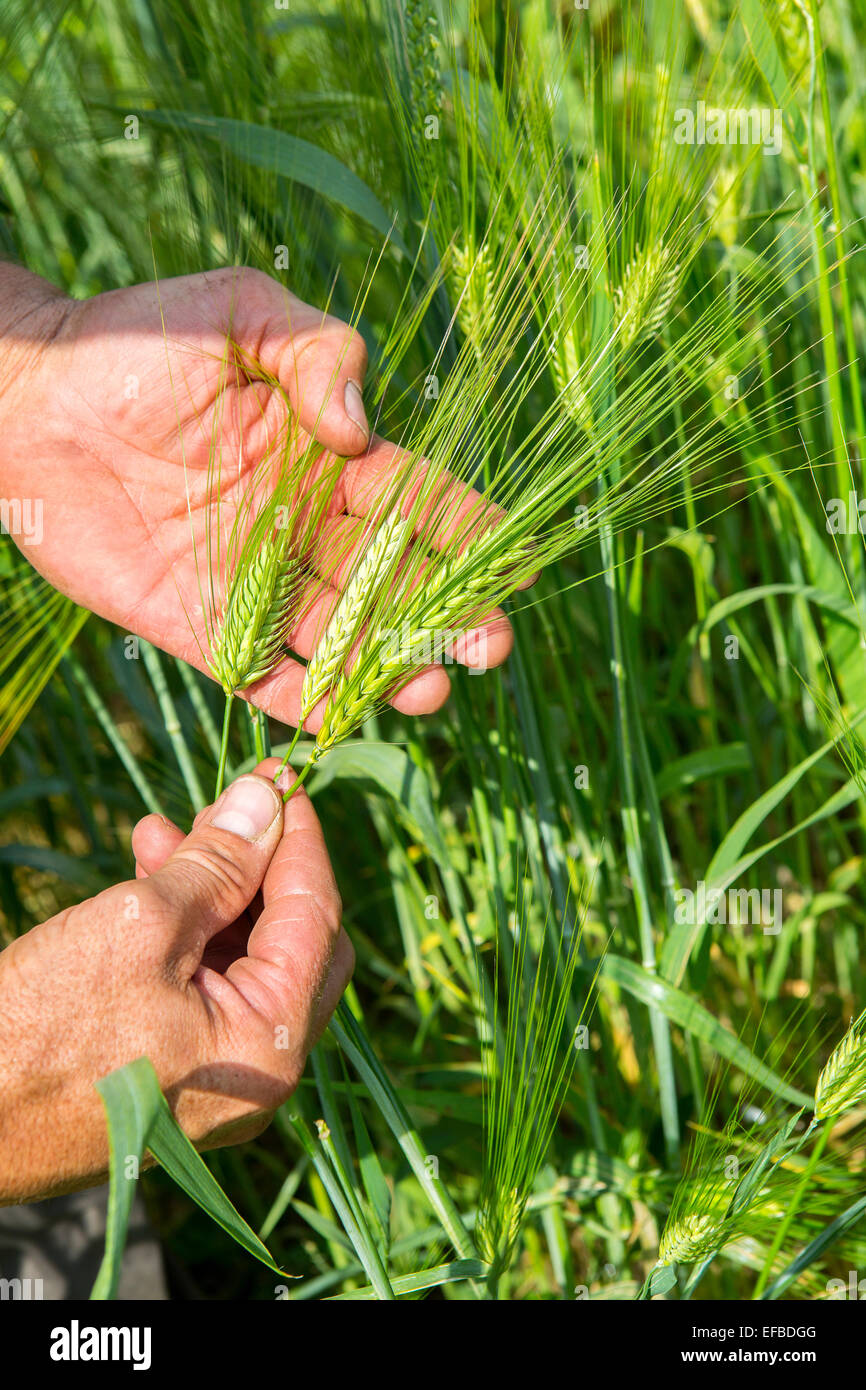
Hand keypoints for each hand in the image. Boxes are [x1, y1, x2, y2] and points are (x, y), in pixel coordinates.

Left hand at [0, 265, 514, 728]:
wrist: (27, 402)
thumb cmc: (132, 342)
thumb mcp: (235, 312)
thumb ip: (311, 350)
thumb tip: (360, 427)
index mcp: (325, 457)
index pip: (415, 500)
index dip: (466, 532)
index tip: (512, 564)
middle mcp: (304, 527)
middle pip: (392, 582)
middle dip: (444, 616)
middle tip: (487, 647)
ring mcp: (257, 583)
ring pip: (340, 638)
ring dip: (387, 668)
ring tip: (427, 692)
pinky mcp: (203, 627)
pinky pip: (265, 675)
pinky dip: (304, 701)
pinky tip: (343, 717)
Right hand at [0, 762, 352, 1203]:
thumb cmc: (42, 1031)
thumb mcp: (138, 926)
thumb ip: (218, 862)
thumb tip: (268, 798)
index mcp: (271, 1046)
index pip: (317, 917)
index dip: (300, 839)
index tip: (280, 777)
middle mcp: (261, 1072)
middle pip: (294, 938)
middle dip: (259, 863)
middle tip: (224, 807)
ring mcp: (220, 1078)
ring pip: (245, 955)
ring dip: (215, 887)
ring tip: (160, 831)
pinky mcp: (178, 1070)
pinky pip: (206, 984)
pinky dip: (187, 928)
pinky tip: (147, 876)